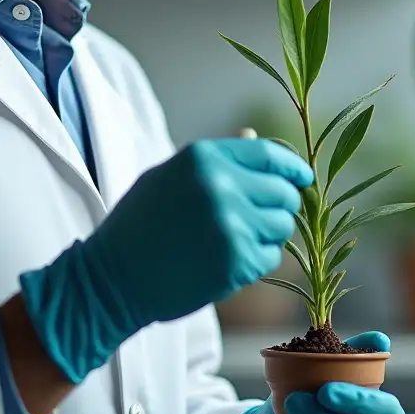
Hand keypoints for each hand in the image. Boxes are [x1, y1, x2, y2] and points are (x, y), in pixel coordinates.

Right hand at [18, 138, 312, 382]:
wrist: (112, 278)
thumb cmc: (139, 224)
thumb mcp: (169, 176)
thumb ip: (216, 158)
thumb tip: (253, 136)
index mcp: (204, 158)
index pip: (269, 155)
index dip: (292, 167)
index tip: (302, 177)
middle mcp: (222, 185)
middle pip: (284, 192)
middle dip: (279, 205)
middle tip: (260, 217)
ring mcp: (232, 224)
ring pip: (282, 225)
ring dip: (267, 234)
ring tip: (234, 239)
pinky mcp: (237, 261)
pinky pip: (270, 256)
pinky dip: (256, 260)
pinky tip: (227, 260)